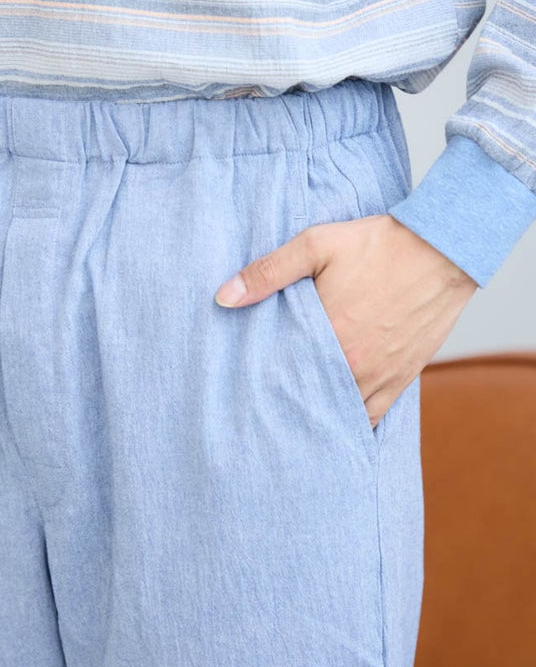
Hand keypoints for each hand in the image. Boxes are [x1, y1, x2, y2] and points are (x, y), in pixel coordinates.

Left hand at [214, 214, 478, 427]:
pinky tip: (330, 424)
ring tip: (288, 417)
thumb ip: (267, 272)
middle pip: (305, 398)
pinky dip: (349, 422)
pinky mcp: (401, 379)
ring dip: (313, 414)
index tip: (239, 386)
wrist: (444, 248)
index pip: (279, 373)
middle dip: (282, 401)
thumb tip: (223, 298)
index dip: (258, 382)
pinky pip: (371, 417)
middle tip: (257, 408)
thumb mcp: (315, 244)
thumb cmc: (378, 243)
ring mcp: (379, 377)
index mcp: (328, 335)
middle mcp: (353, 365)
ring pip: (337, 412)